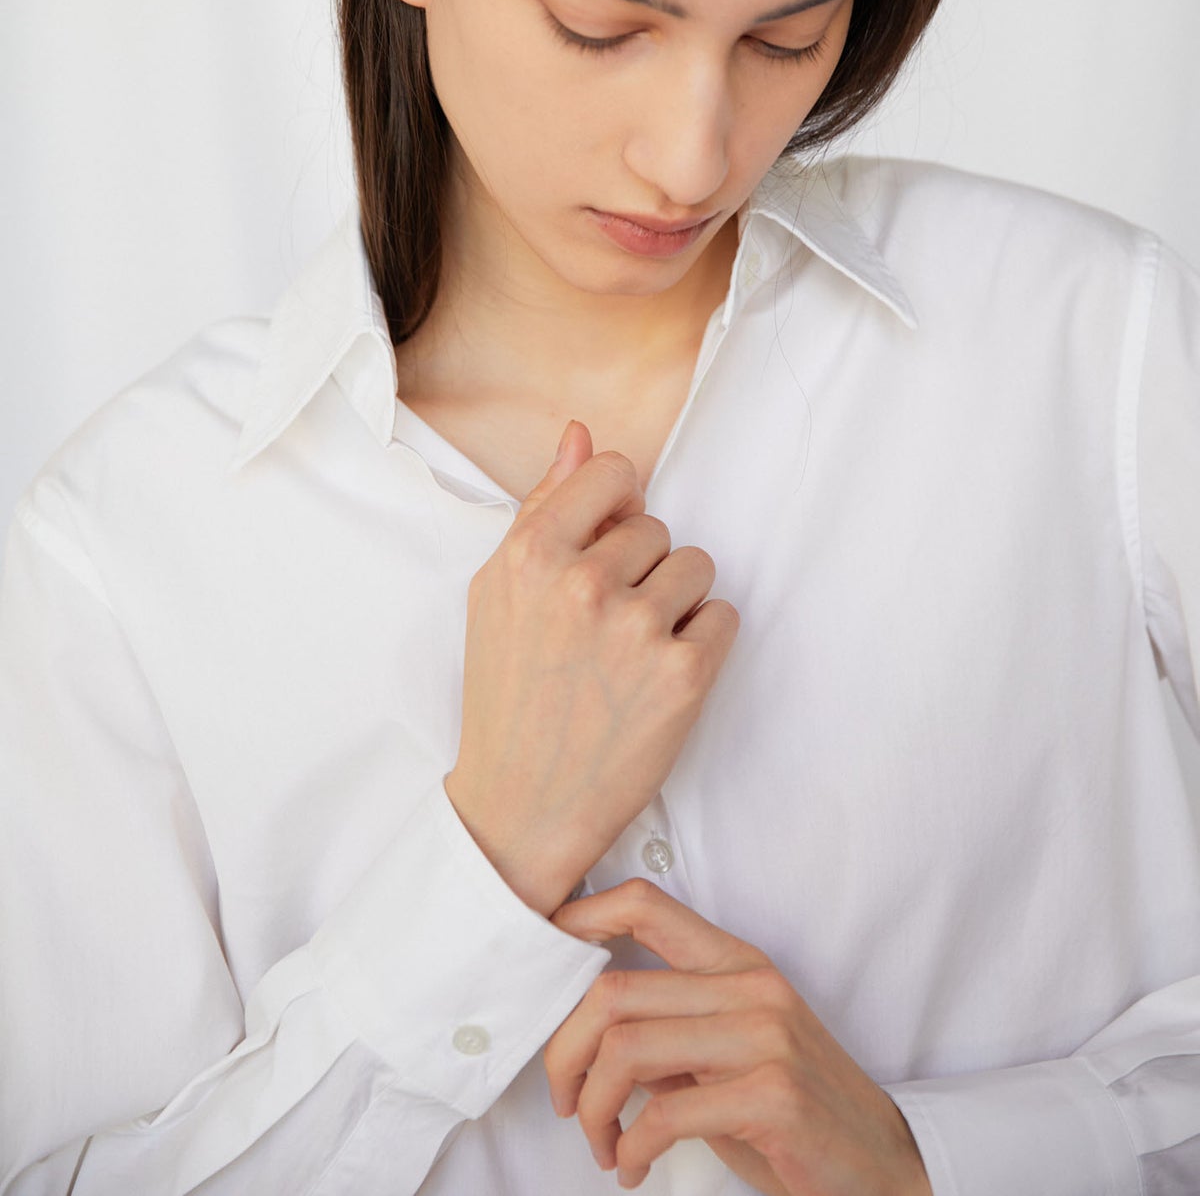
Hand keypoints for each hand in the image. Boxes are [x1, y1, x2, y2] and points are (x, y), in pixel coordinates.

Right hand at [445, 421, 738, 915]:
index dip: (616, 508)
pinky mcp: (683, 676)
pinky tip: (657, 678)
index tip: (605, 544)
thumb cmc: (507, 693)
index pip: (613, 473)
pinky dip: (701, 644)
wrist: (522, 805)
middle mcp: (584, 583)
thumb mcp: (498, 591)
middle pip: (657, 527)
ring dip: (676, 603)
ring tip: (630, 653)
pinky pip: (723, 617)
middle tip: (602, 627)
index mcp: (532, 554)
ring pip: (697, 567)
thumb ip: (541, 506)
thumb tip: (581, 435)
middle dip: (640, 568)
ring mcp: (637, 629)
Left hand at [544, 878, 931, 1195]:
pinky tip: (633, 1167)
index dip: (581, 917)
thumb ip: (667, 1032)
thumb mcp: (727, 1055)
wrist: (880, 1163)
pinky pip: (662, 1114)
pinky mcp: (771, 1093)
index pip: (644, 904)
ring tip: (603, 1143)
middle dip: (564, 1055)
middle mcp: (749, 985)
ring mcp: (764, 1035)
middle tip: (564, 1102)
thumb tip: (583, 1029)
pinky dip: (631, 1149)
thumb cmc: (791, 1112)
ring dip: (592, 1108)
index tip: (542, 956)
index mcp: (736, 962)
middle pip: (613, 991)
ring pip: (625, 1048)